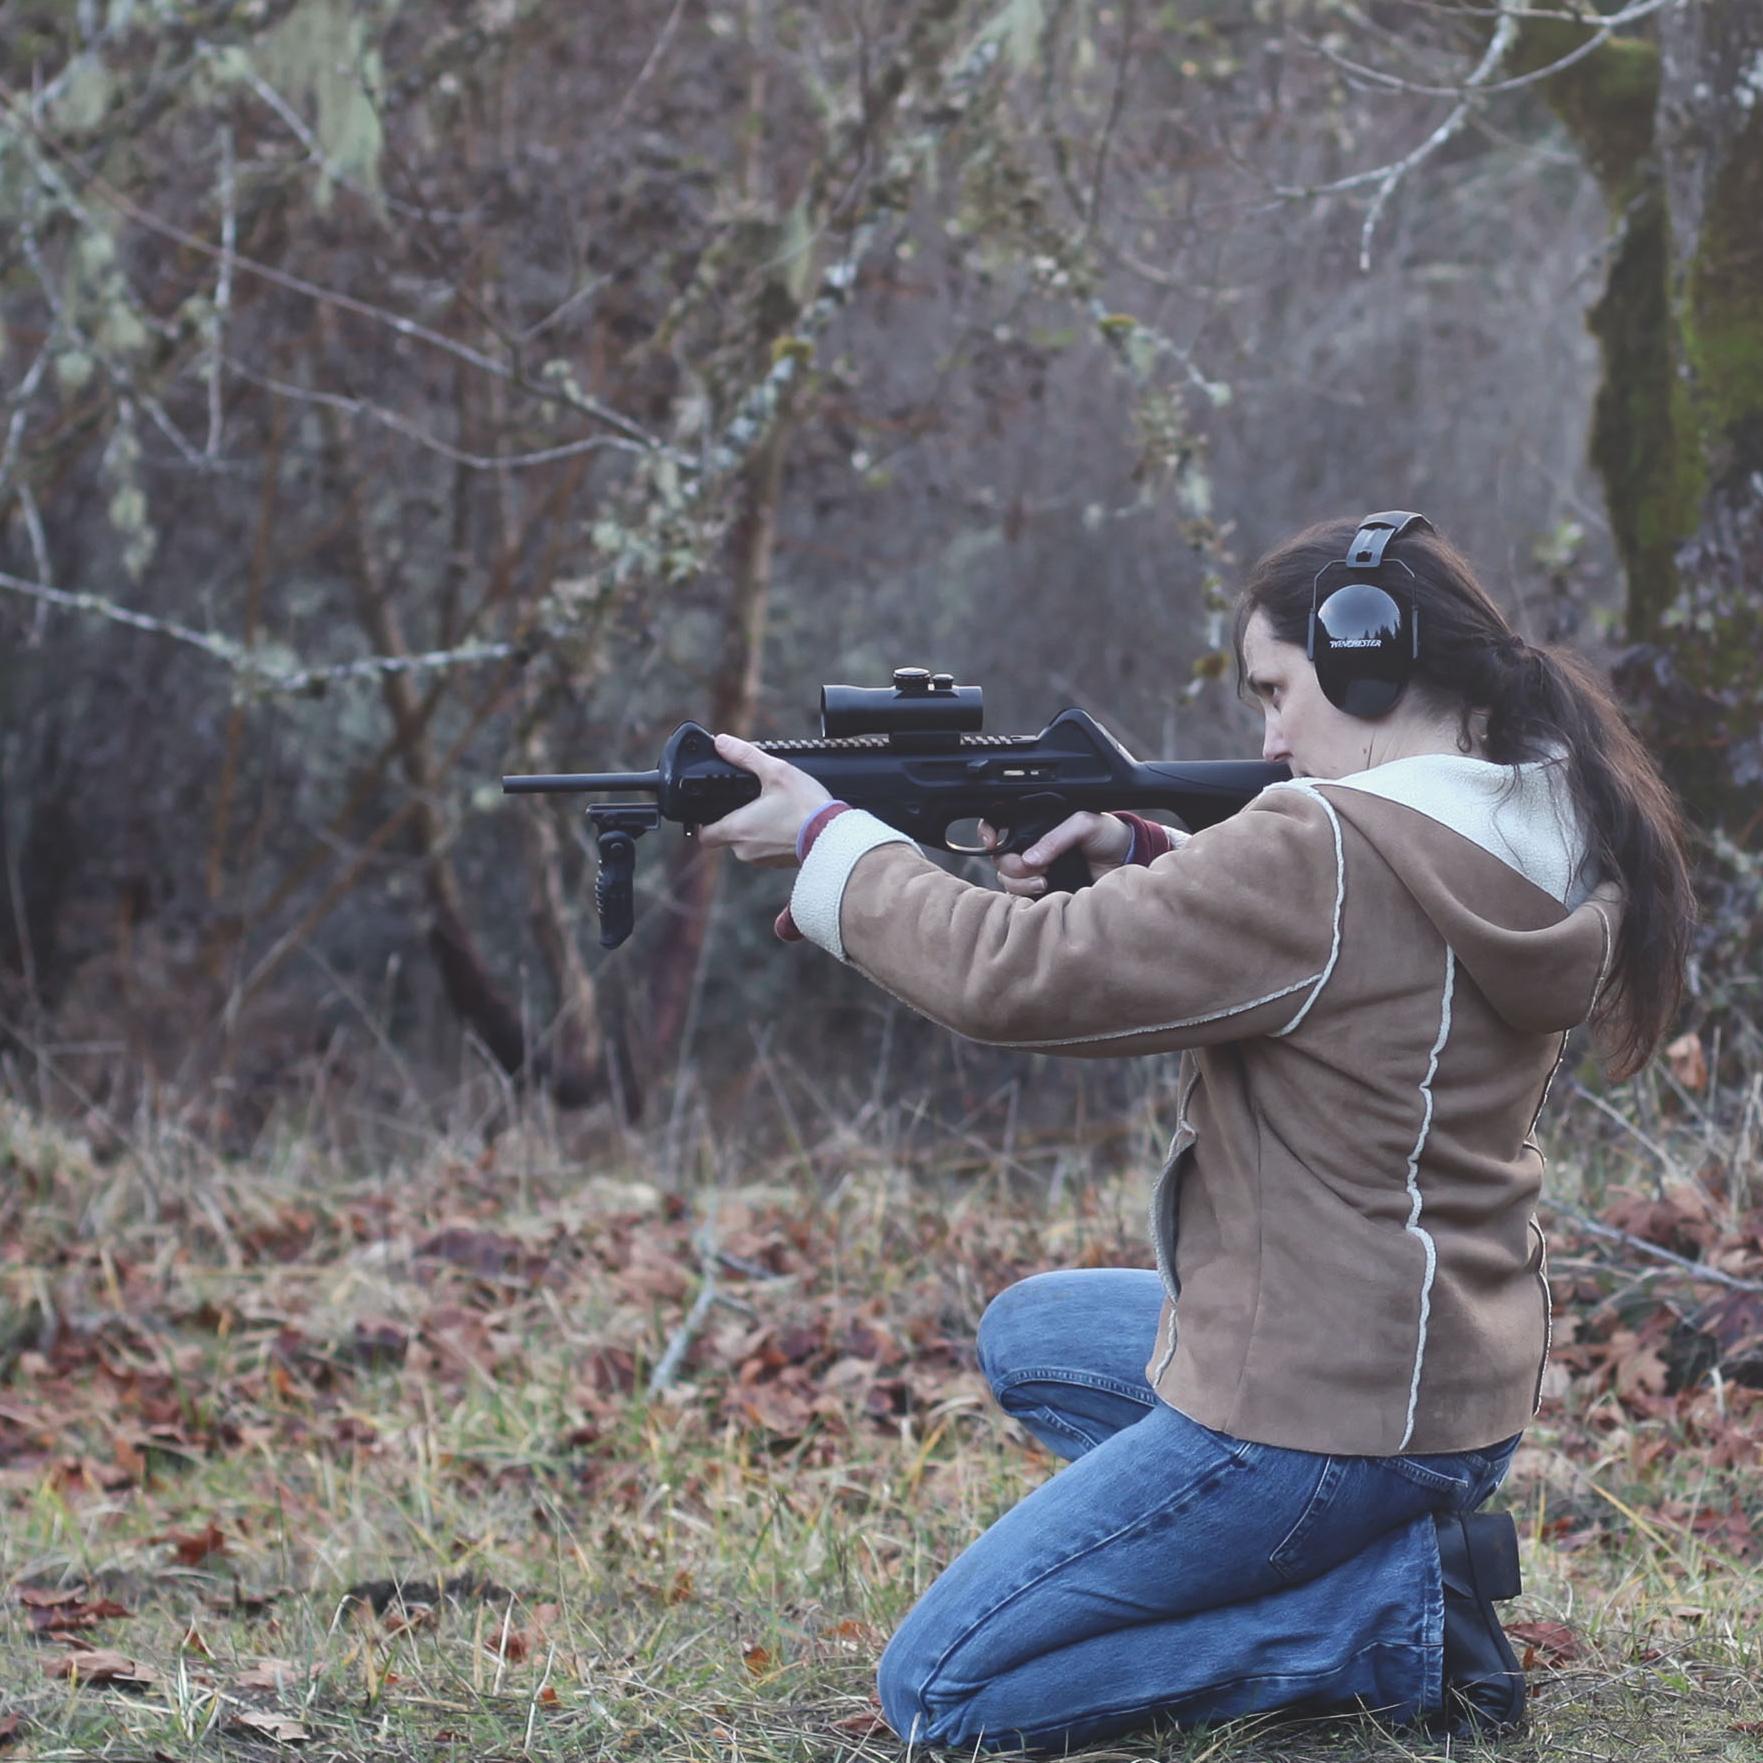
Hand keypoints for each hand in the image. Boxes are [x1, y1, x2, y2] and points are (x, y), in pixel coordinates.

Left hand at [697, 732, 833, 866]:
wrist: (834, 836)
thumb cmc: (806, 807)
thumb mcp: (776, 772)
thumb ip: (745, 756)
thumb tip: (722, 742)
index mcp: (737, 829)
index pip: (704, 835)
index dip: (705, 821)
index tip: (715, 808)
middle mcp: (745, 850)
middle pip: (727, 836)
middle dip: (736, 819)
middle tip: (752, 801)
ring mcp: (762, 860)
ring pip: (747, 843)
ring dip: (755, 828)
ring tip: (773, 809)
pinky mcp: (778, 863)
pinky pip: (765, 849)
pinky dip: (771, 837)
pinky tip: (786, 821)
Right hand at [978, 811, 1132, 896]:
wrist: (1127, 860)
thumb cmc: (1107, 835)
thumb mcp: (1083, 824)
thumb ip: (1056, 838)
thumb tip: (1030, 859)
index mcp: (1036, 826)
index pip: (999, 825)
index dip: (988, 832)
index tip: (991, 841)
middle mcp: (1031, 848)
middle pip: (1000, 859)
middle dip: (1012, 866)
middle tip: (1036, 869)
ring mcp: (1035, 871)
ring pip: (1007, 880)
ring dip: (1020, 883)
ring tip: (1045, 883)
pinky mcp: (1044, 893)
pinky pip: (1021, 899)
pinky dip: (1027, 898)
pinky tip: (1045, 893)